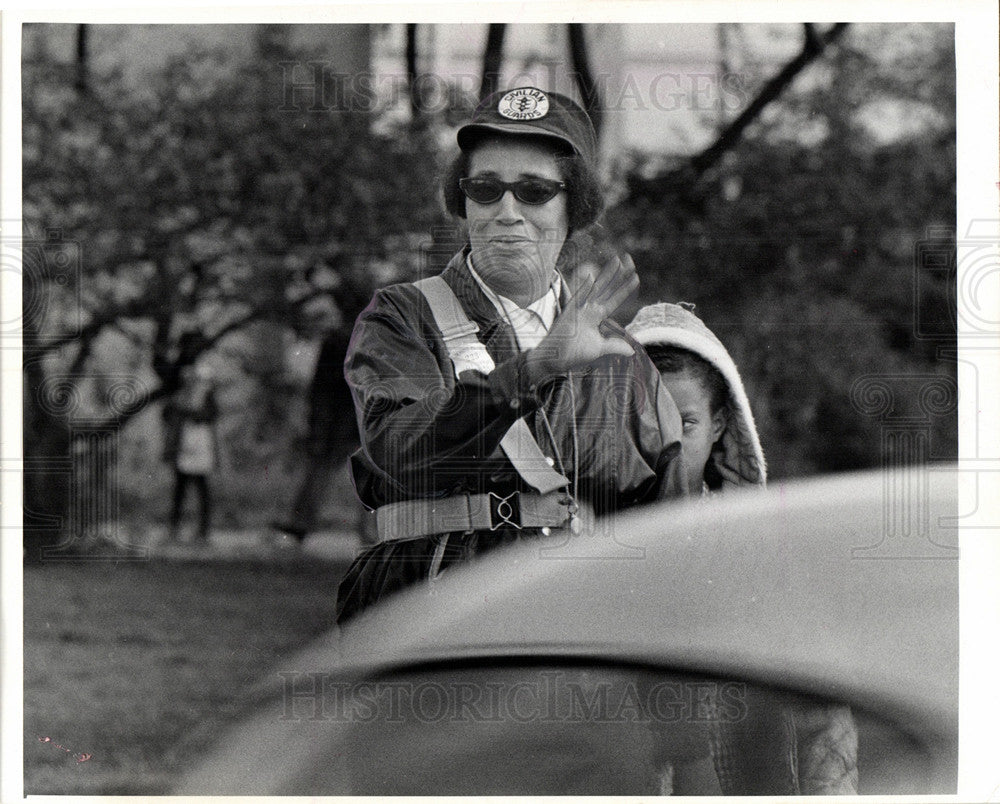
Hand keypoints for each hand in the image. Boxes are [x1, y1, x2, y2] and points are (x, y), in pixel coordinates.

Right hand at [525, 252, 638, 384]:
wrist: (554, 359)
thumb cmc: (574, 353)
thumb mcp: (598, 349)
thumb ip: (614, 346)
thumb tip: (632, 351)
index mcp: (596, 316)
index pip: (614, 299)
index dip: (624, 289)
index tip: (636, 278)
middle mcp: (589, 309)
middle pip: (607, 288)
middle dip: (618, 275)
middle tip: (630, 260)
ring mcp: (579, 309)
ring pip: (595, 288)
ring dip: (606, 275)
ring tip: (617, 261)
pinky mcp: (568, 314)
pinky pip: (577, 299)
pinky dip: (583, 289)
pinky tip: (591, 277)